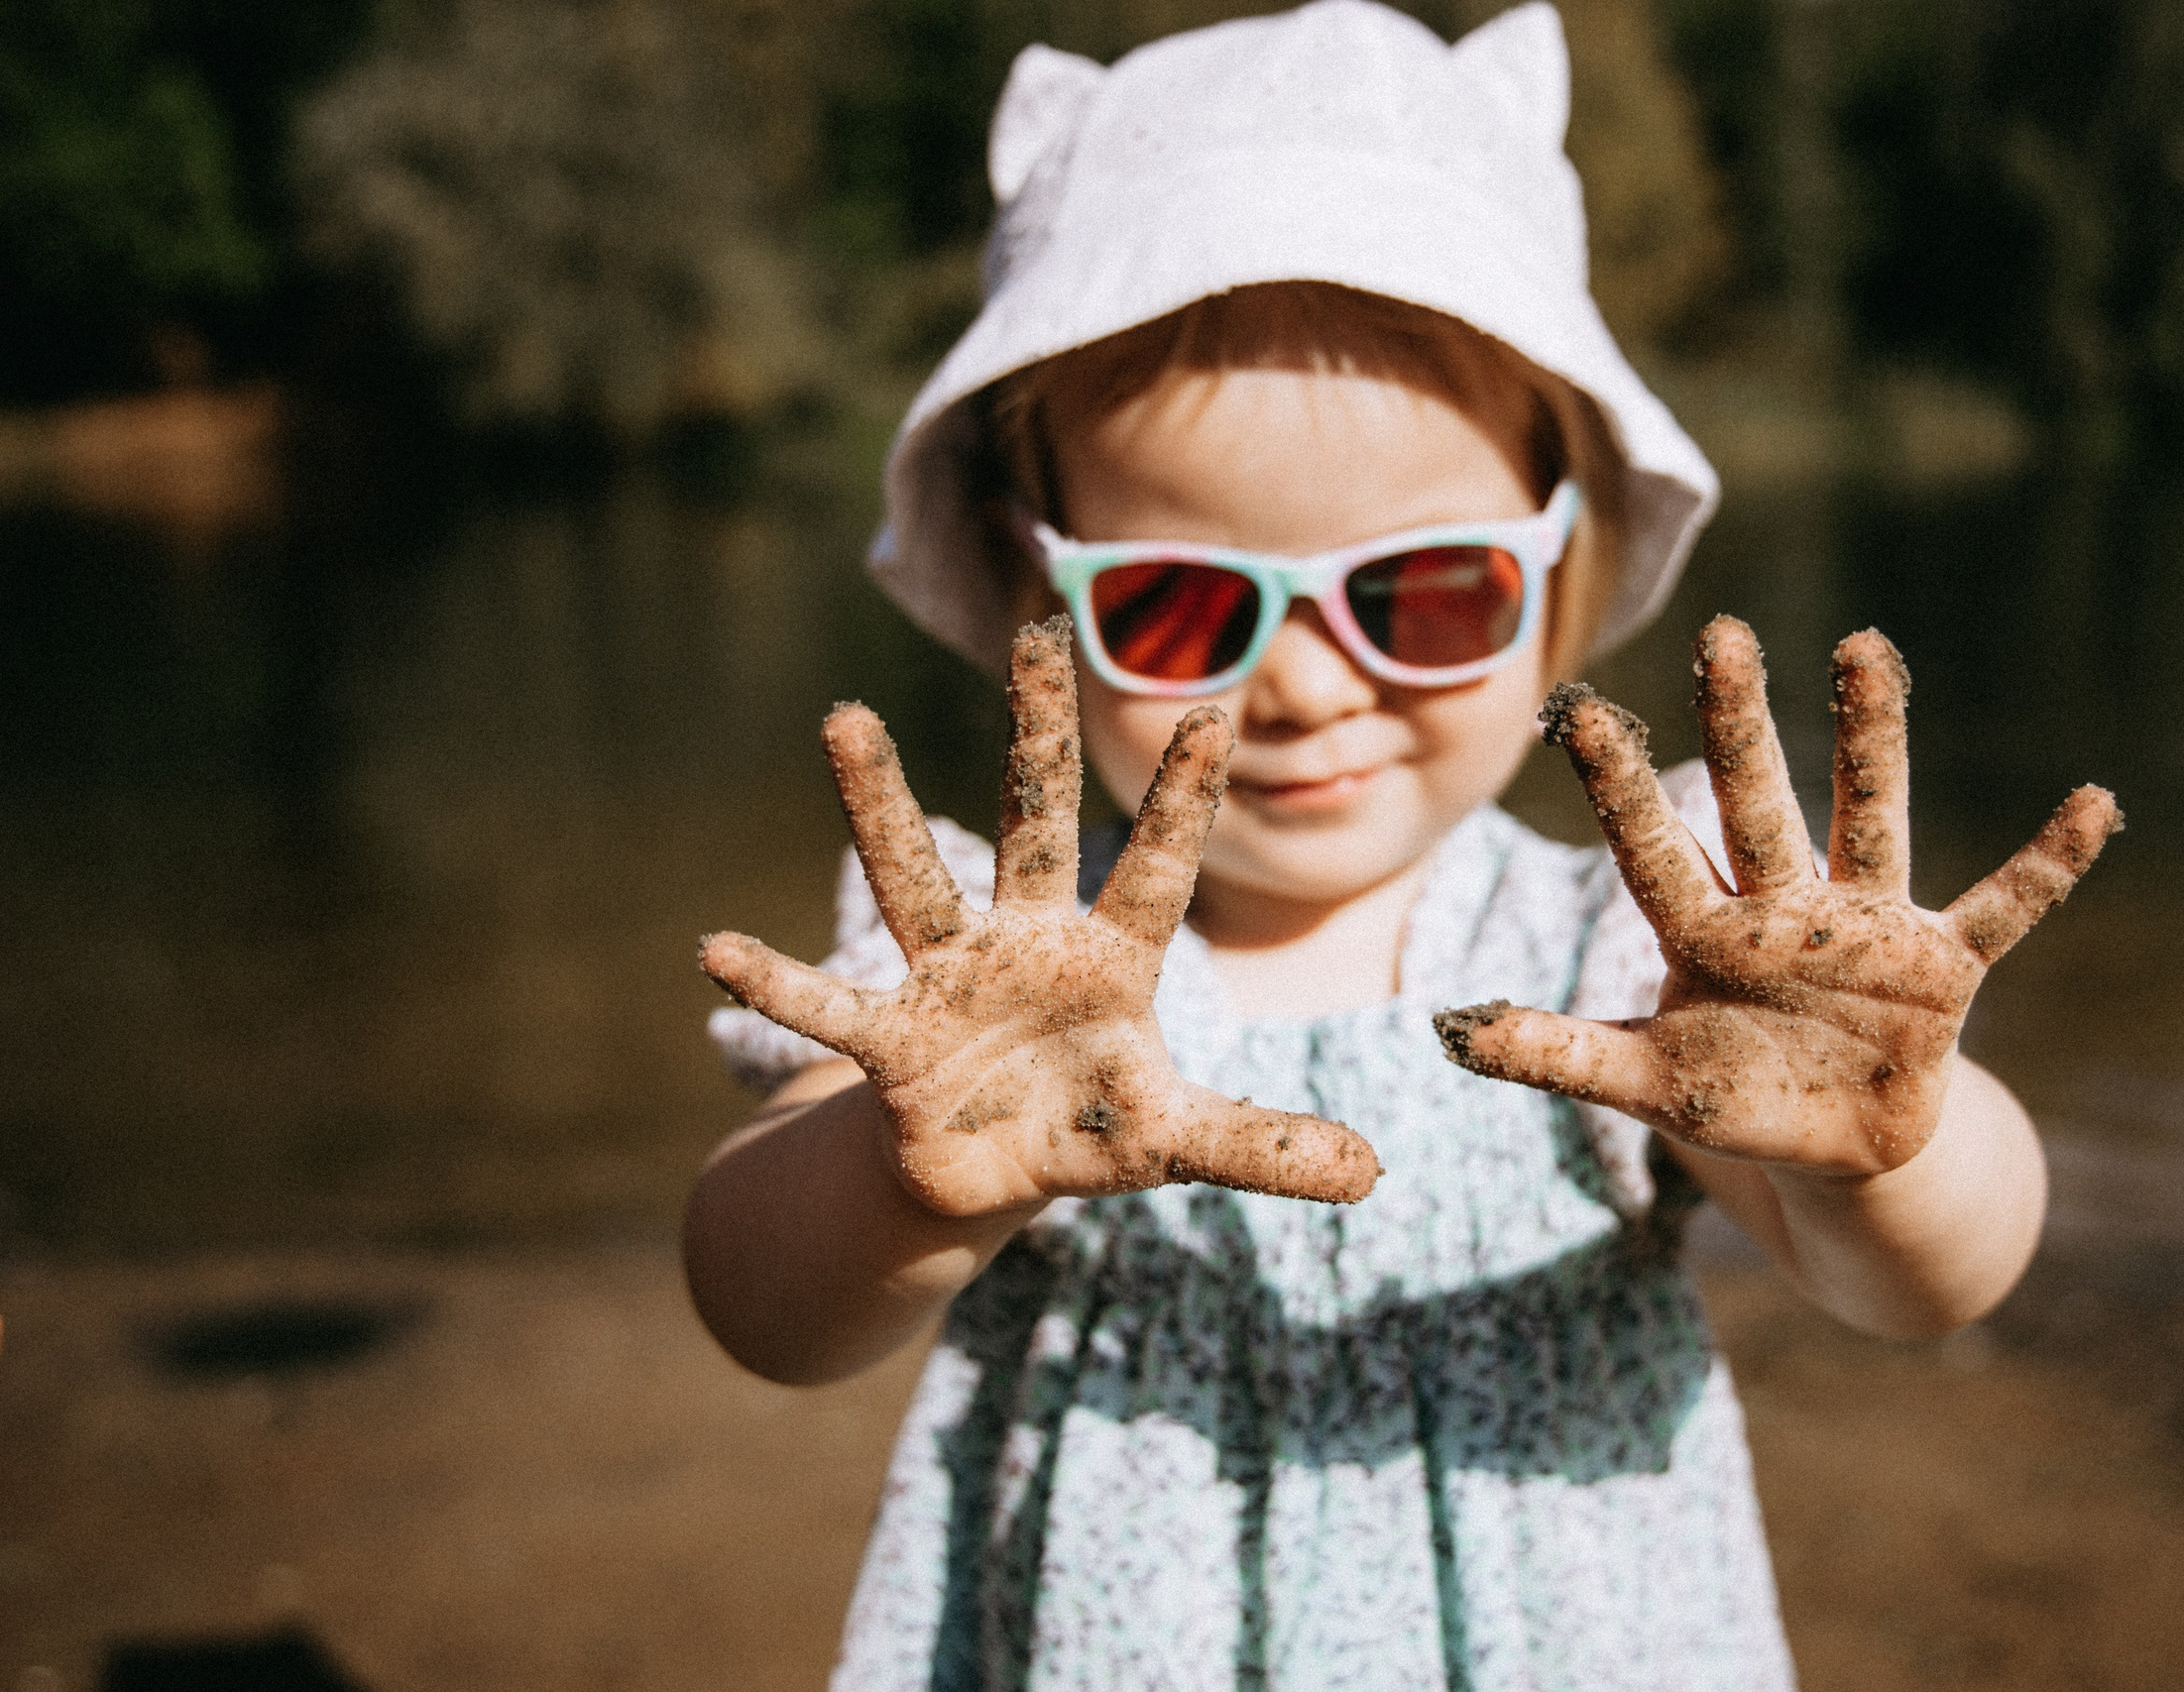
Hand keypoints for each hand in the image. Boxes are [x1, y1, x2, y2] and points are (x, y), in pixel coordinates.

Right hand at [700, 617, 1380, 1215]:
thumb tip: (1374, 1172)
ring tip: (846, 718)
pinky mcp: (888, 1041)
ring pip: (915, 877)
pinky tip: (715, 949)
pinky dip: (777, 983)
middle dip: (1036, 733)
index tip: (1219, 708)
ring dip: (880, 806)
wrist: (982, 1170)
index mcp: (1110, 957)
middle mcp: (1027, 943)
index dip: (1186, 797)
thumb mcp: (1174, 1139)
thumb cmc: (1084, 1127)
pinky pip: (827, 1008)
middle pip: (1035, 822)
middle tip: (1036, 632)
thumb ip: (1261, 1144)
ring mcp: (949, 980)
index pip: (1157, 864)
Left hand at [1434, 616, 2118, 1177]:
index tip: (1577, 712)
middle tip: (1722, 635)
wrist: (1838, 1152)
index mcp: (1703, 934)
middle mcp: (1782, 909)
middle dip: (1739, 727)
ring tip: (1864, 649)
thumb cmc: (1735, 1103)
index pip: (1651, 848)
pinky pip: (2004, 907)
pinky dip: (2049, 865)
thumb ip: (1558, 1055)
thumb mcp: (1644, 1086)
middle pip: (1755, 804)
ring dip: (1870, 741)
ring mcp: (1865, 929)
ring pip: (1869, 817)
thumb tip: (1449, 1029)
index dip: (1618, 788)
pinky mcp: (1941, 969)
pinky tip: (2095, 804)